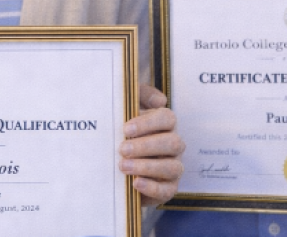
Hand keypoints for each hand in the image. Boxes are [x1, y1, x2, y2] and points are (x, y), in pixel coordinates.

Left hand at [119, 84, 183, 205]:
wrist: (113, 164)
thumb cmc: (122, 131)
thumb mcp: (125, 108)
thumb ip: (139, 95)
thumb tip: (160, 100)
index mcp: (164, 125)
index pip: (167, 119)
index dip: (148, 123)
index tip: (126, 128)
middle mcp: (173, 145)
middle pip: (172, 143)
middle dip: (146, 146)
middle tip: (122, 149)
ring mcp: (173, 167)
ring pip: (172, 166)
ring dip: (147, 166)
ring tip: (123, 166)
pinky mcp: (168, 188)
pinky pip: (168, 190)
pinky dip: (152, 187)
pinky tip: (135, 183)